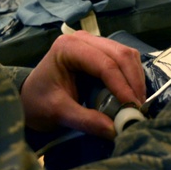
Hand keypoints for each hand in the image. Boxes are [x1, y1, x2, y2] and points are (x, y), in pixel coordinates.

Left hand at [20, 30, 145, 138]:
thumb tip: (116, 130)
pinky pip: (126, 60)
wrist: (30, 98)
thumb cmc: (38, 102)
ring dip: (136, 79)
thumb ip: (86, 120)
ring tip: (137, 103)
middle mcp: (84, 39)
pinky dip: (133, 77)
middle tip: (140, 107)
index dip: (122, 85)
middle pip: (121, 54)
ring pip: (127, 55)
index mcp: (68, 47)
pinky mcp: (102, 51)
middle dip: (133, 81)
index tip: (133, 107)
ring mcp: (95, 42)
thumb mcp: (58, 113)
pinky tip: (132, 95)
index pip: (104, 64)